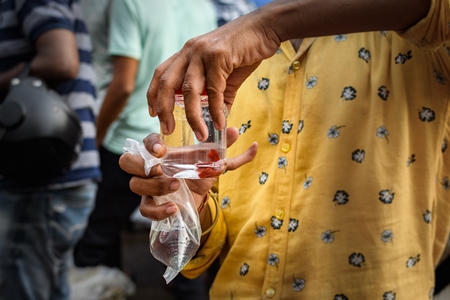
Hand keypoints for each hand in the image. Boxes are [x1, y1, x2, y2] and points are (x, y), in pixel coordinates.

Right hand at [119, 127, 257, 220]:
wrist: (199, 195)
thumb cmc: (200, 171)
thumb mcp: (212, 159)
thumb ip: (223, 147)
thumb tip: (236, 130)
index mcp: (162, 152)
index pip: (145, 142)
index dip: (149, 144)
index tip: (162, 149)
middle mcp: (150, 167)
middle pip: (127, 161)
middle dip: (140, 165)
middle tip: (161, 168)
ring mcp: (147, 186)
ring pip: (135, 185)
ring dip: (155, 186)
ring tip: (175, 186)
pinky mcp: (151, 204)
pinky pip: (145, 208)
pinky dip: (158, 211)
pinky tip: (174, 208)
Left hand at [146, 9, 280, 141]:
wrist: (264, 29)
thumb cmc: (244, 51)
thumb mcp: (226, 75)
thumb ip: (218, 97)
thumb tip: (217, 121)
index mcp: (187, 53)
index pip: (161, 74)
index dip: (153, 95)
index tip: (153, 114)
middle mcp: (190, 51)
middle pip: (166, 83)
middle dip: (164, 109)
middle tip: (167, 129)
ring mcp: (203, 52)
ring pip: (189, 90)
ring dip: (193, 116)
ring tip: (200, 134)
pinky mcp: (219, 56)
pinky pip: (213, 89)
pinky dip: (216, 109)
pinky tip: (220, 122)